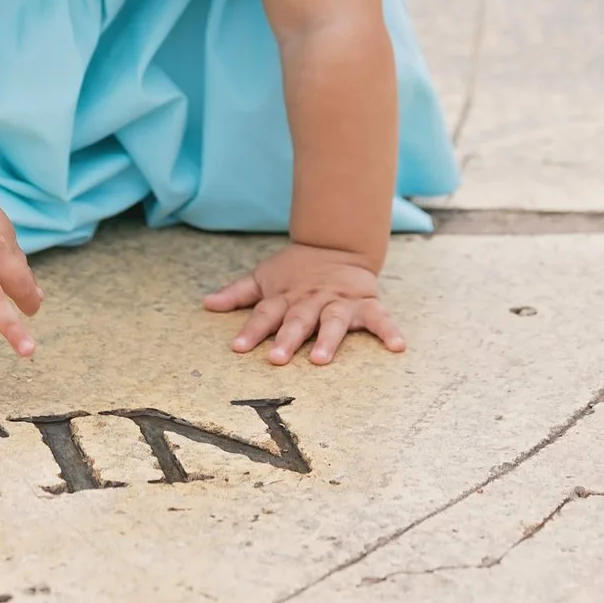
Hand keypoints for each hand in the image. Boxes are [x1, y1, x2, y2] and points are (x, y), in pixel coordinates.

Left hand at [204, 242, 405, 365]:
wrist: (337, 244)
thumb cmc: (296, 270)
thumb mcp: (265, 278)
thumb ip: (238, 293)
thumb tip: (206, 303)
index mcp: (286, 296)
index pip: (265, 314)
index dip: (251, 330)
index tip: (238, 347)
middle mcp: (312, 300)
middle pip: (298, 320)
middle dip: (287, 338)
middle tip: (276, 358)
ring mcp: (340, 302)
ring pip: (333, 321)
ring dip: (328, 339)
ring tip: (320, 359)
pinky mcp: (366, 303)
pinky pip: (380, 318)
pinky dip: (389, 331)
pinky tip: (397, 347)